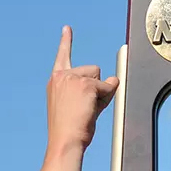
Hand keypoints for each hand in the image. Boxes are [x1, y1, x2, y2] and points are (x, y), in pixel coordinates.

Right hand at [47, 26, 118, 151]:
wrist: (65, 141)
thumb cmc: (69, 130)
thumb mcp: (76, 106)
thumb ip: (91, 91)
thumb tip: (114, 80)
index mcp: (55, 81)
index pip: (62, 56)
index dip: (66, 41)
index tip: (67, 28)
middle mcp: (62, 76)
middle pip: (93, 69)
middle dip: (96, 85)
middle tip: (86, 108)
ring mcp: (73, 78)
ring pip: (101, 77)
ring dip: (101, 93)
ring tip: (87, 111)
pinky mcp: (86, 84)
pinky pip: (107, 88)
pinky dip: (106, 99)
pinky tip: (92, 111)